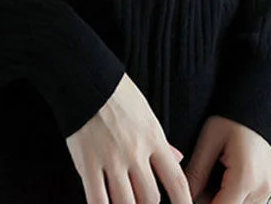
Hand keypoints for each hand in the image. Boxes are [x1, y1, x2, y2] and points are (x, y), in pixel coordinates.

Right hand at [65, 72, 192, 203]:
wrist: (87, 80)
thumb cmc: (117, 94)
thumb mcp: (146, 113)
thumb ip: (162, 140)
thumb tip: (178, 159)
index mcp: (153, 138)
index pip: (177, 181)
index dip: (184, 203)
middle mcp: (135, 152)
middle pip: (150, 198)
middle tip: (143, 202)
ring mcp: (111, 159)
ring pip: (126, 203)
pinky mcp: (88, 164)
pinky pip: (97, 200)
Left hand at [182, 116, 270, 203]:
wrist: (257, 96)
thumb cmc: (234, 112)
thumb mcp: (209, 139)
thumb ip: (196, 173)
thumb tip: (184, 195)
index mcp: (246, 177)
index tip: (188, 199)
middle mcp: (263, 186)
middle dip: (212, 201)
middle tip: (197, 185)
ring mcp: (270, 186)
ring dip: (225, 199)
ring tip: (211, 177)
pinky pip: (251, 200)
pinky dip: (236, 194)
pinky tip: (223, 178)